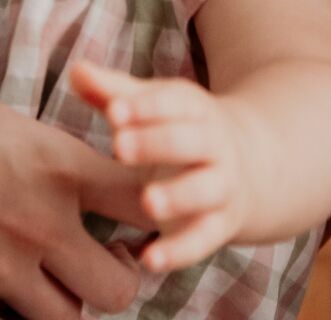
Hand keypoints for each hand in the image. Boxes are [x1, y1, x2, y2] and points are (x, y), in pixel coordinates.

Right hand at [0, 45, 149, 319]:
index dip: (154, 205)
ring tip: (46, 277)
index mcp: (56, 166)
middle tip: (96, 257)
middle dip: (116, 277)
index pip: (144, 200)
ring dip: (63, 300)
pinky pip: (0, 316)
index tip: (137, 202)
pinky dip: (2, 304)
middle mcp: (41, 228)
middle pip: (120, 287)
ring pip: (65, 318)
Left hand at [71, 62, 253, 272]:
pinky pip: (204, 239)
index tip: (114, 110)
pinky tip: (150, 260)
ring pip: (205, 190)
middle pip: (191, 140)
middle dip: (157, 143)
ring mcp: (221, 185)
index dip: (145, 106)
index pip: (173, 102)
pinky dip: (180, 251)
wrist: (254, 166)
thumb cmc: (180, 130)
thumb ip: (113, 93)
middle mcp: (213, 144)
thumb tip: (76, 70)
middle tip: (119, 146)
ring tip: (147, 202)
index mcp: (194, 109)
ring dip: (178, 196)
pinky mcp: (220, 225)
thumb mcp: (153, 107)